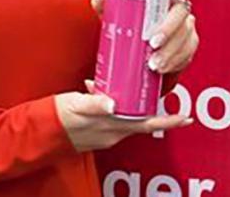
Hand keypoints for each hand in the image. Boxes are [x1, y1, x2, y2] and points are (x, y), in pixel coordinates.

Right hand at [53, 89, 192, 152]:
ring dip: (137, 111)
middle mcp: (113, 133)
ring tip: (140, 94)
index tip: (184, 117)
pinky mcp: (100, 133)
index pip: (146, 124)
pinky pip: (117, 122)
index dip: (167, 121)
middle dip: (158, 115)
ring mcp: (107, 135)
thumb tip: (111, 103)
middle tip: (171, 104)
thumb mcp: (76, 103)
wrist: (45, 131)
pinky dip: (121, 111)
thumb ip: (93, 103)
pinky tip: (111, 97)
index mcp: (110, 125)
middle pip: (143, 124)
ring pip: (130, 122)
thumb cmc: (59, 115)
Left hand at [90, 0, 199, 73]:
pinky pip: (187, 53)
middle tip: (153, 42)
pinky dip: (174, 62)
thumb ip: (105, 4)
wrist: (132, 49)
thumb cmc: (126, 21)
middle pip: (181, 12)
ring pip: (185, 35)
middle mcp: (176, 6)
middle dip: (169, 28)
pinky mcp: (188, 45)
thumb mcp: (114, 12)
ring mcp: (185, 26)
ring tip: (153, 63)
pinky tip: (162, 68)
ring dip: (170, 51)